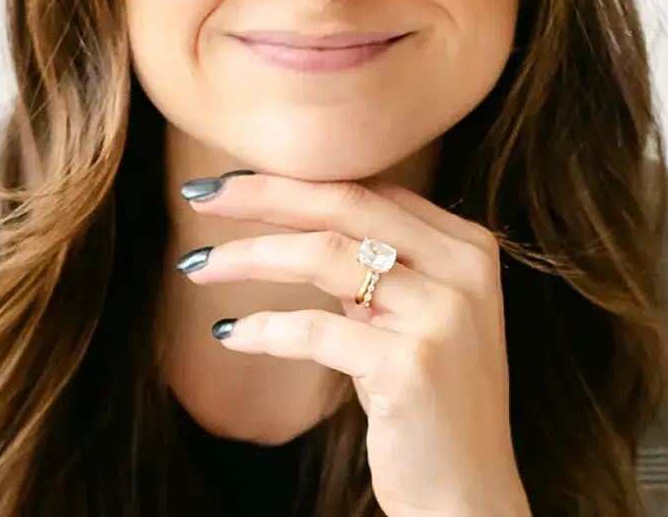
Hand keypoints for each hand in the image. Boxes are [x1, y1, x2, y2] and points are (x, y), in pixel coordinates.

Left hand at [178, 171, 531, 516]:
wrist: (469, 497)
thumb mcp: (414, 319)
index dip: (293, 182)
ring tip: (198, 268)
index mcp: (467, 248)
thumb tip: (291, 219)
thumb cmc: (429, 406)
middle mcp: (463, 271)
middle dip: (262, 194)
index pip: (367, 190)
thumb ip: (376, 268)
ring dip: (248, 257)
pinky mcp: (410, 366)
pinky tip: (229, 333)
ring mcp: (442, 317)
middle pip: (345, 204)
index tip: (230, 185)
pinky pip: (316, 330)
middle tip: (198, 195)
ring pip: (323, 255)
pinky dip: (264, 328)